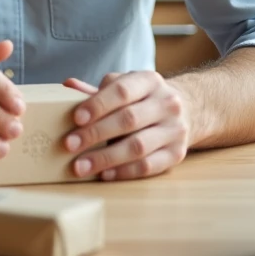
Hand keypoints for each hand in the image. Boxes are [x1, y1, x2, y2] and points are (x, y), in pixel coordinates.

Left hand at [61, 71, 192, 181]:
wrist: (186, 110)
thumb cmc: (141, 99)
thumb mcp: (124, 87)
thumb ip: (96, 91)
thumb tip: (68, 86)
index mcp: (149, 81)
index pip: (122, 91)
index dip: (98, 104)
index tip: (76, 118)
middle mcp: (167, 103)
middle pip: (129, 119)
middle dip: (95, 133)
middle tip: (69, 145)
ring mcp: (175, 130)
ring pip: (138, 146)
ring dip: (105, 158)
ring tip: (80, 166)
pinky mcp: (177, 154)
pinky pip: (148, 166)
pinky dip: (123, 172)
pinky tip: (103, 174)